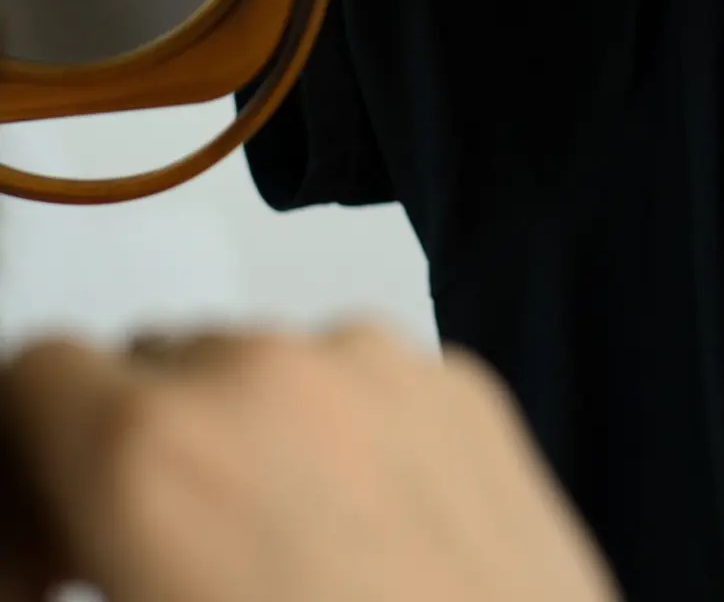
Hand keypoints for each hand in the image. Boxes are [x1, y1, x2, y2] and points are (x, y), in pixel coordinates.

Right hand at [0, 321, 620, 601]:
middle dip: (128, 461)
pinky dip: (336, 440)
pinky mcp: (465, 385)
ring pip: (260, 369)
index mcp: (156, 452)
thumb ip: (77, 567)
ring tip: (270, 568)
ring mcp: (380, 366)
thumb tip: (62, 550)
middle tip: (147, 570)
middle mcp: (265, 374)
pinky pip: (360, 384)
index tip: (42, 556)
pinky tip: (361, 549)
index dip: (24, 466)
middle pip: (148, 372)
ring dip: (238, 444)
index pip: (37, 376)